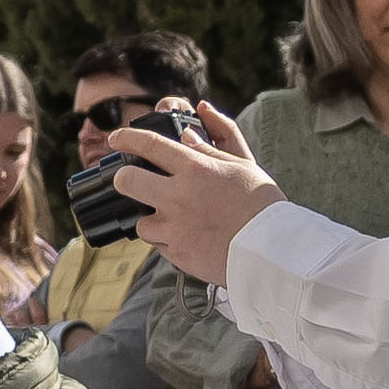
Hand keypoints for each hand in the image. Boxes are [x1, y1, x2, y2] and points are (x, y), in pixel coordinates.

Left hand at [99, 106, 279, 286]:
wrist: (272, 252)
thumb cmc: (262, 206)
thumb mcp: (243, 165)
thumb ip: (214, 144)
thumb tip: (189, 134)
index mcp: (196, 169)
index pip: (149, 145)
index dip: (126, 138)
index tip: (116, 139)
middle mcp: (179, 196)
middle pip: (126, 181)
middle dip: (122, 178)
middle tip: (131, 180)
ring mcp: (175, 228)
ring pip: (141, 221)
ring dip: (152, 218)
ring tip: (176, 219)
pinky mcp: (177, 254)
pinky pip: (159, 245)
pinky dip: (168, 240)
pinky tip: (189, 236)